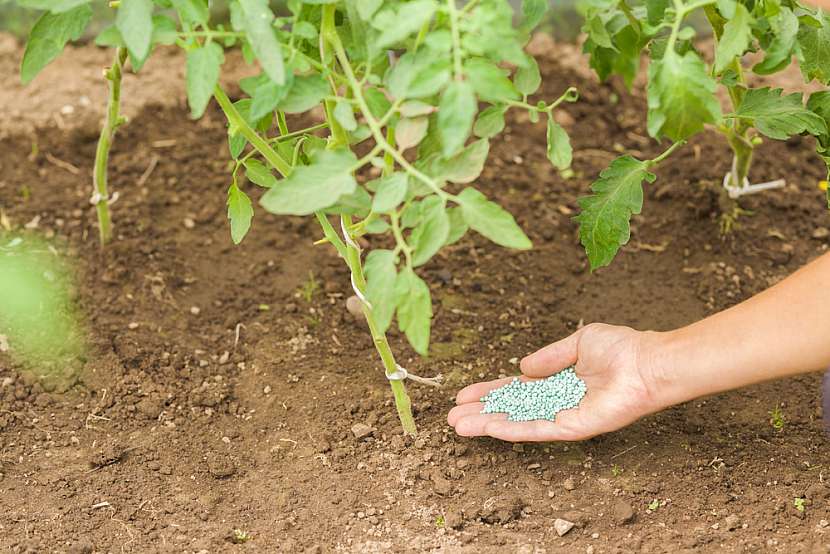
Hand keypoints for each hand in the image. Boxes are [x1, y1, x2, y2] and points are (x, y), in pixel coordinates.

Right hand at [447, 323, 665, 441]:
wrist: (648, 363)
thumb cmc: (621, 349)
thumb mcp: (578, 342)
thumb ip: (549, 357)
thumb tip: (520, 366)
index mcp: (556, 381)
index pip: (515, 389)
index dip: (489, 392)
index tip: (463, 394)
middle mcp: (557, 402)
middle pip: (510, 409)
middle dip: (481, 412)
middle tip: (452, 417)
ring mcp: (563, 417)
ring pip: (518, 423)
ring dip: (488, 425)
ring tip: (459, 427)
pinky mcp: (574, 428)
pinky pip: (538, 430)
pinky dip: (514, 429)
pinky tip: (491, 428)